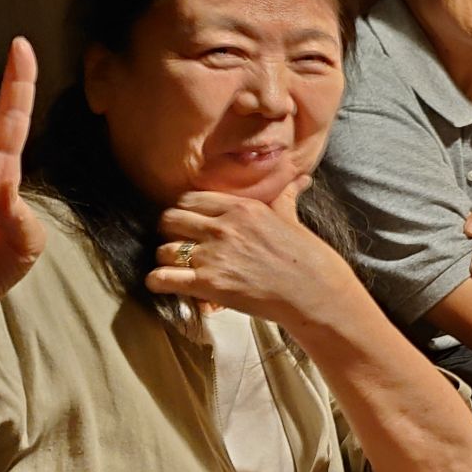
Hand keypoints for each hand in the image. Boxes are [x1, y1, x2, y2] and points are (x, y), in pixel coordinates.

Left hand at [150, 177, 352, 330]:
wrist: (315, 292)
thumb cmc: (308, 256)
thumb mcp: (292, 219)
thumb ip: (285, 197)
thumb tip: (300, 179)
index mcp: (241, 208)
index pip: (189, 199)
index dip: (185, 212)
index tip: (190, 223)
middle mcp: (222, 228)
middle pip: (169, 220)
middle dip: (170, 232)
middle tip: (180, 244)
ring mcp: (213, 256)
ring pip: (163, 250)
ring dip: (166, 260)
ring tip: (177, 268)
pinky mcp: (208, 285)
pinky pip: (162, 278)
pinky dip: (157, 282)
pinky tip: (164, 285)